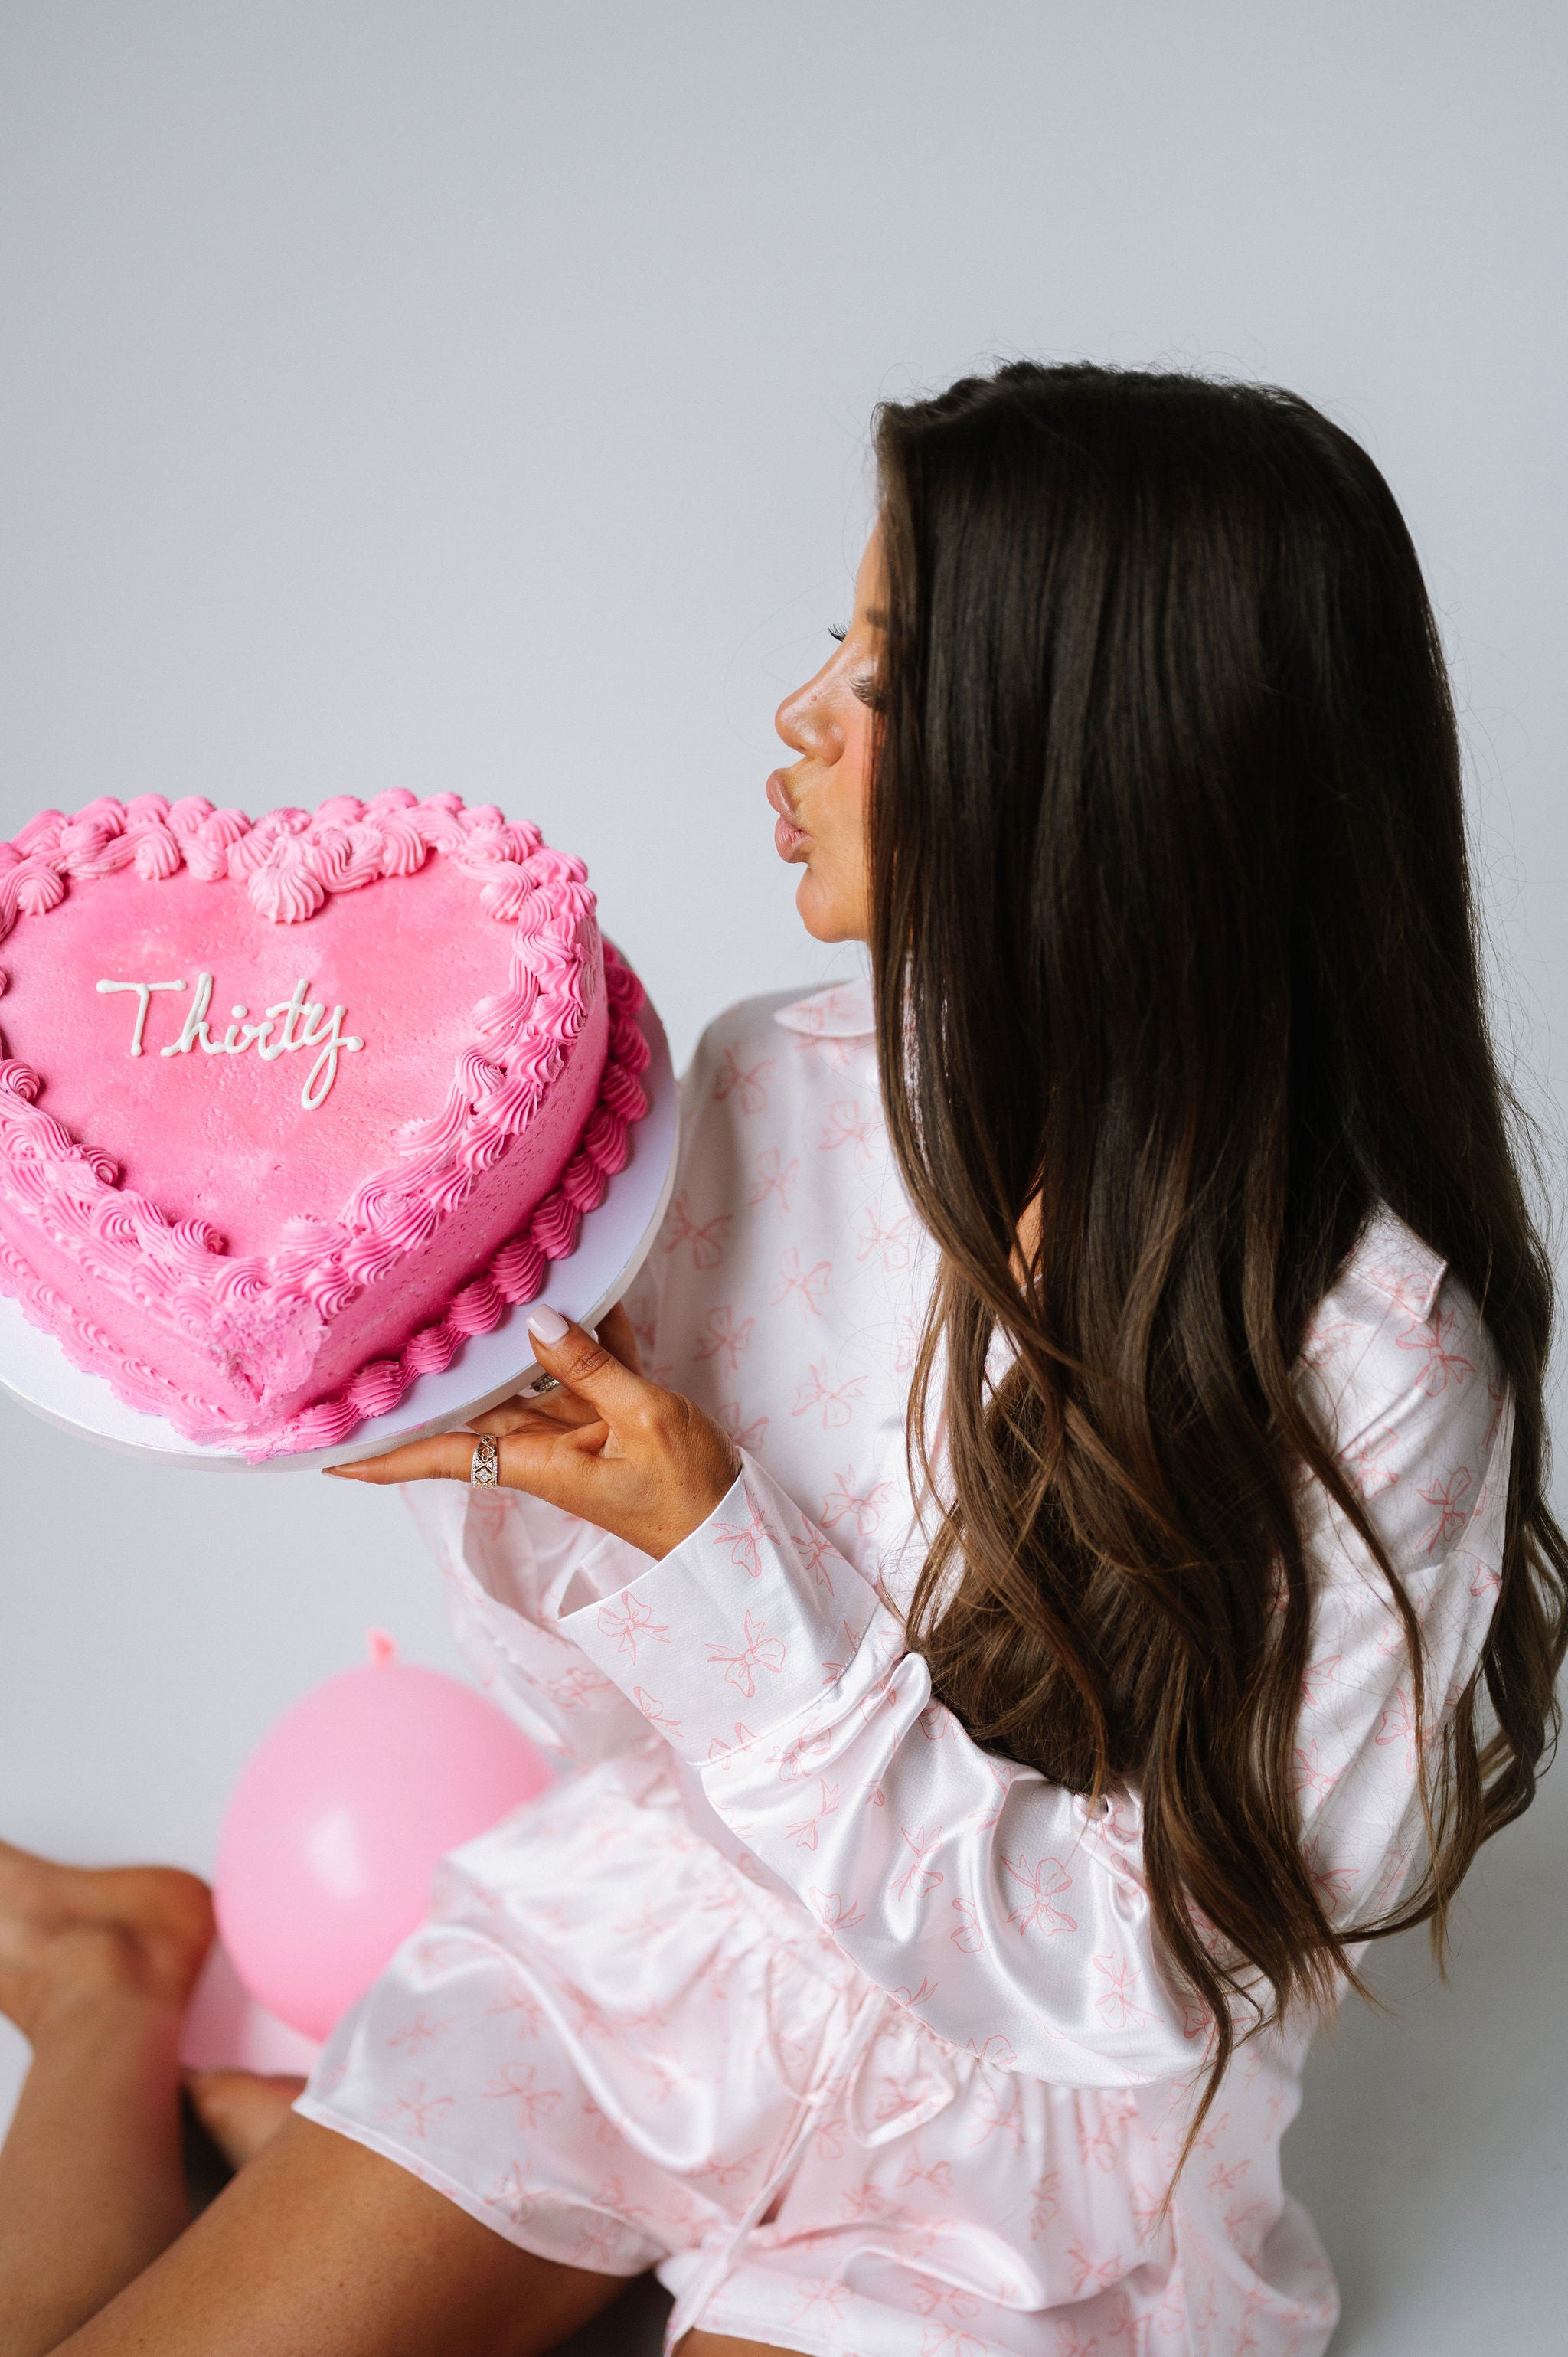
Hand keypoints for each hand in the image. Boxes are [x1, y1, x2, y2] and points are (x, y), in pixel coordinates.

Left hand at [324, 1301, 740, 1561]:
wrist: (734, 1529)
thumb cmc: (687, 1493)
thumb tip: (537, 1319)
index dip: (379, 1454)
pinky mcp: (610, 1415)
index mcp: (535, 1461)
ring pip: (525, 1371)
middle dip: (431, 1367)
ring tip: (468, 1276)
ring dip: (506, 1330)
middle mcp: (541, 1444)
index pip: (438, 1455)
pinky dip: (584, 1327)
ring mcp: (574, 1429)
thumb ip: (590, 1367)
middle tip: (375, 1324)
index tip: (321, 1451)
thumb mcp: (644, 1420)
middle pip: (473, 1398)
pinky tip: (584, 1281)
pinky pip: (583, 1363)